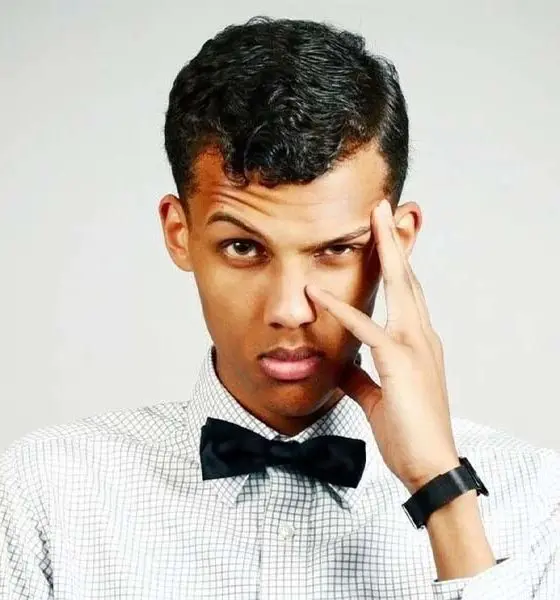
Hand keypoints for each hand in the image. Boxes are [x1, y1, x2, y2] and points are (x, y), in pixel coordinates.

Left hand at [306, 199, 459, 493]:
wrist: (429, 465)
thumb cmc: (410, 432)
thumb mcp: (379, 397)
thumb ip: (360, 378)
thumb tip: (341, 367)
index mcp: (418, 342)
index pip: (406, 293)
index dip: (396, 263)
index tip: (385, 239)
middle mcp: (422, 336)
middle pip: (407, 277)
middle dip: (395, 240)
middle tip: (384, 209)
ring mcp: (414, 346)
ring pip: (399, 286)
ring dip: (384, 250)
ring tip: (374, 218)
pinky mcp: (399, 362)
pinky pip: (365, 329)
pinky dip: (339, 309)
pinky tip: (318, 293)